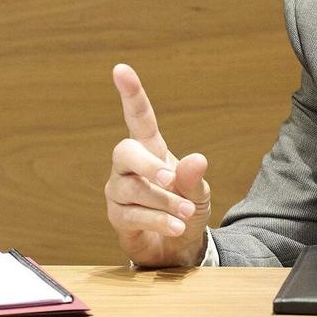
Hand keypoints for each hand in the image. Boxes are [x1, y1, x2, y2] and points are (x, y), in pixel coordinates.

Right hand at [105, 63, 211, 266]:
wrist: (179, 247)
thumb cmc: (186, 210)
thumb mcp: (199, 194)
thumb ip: (195, 178)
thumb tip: (197, 159)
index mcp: (151, 150)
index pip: (138, 119)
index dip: (131, 94)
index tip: (121, 70)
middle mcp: (129, 167)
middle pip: (125, 152)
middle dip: (147, 164)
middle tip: (170, 179)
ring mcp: (119, 191)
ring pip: (133, 189)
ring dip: (164, 202)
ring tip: (186, 213)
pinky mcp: (117, 216)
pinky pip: (132, 215)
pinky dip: (158, 221)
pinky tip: (176, 226)